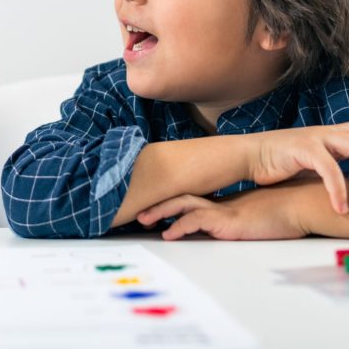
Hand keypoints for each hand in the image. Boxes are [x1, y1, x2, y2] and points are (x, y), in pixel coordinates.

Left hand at [137, 187, 307, 240]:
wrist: (295, 208)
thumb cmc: (276, 213)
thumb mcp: (245, 218)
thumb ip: (227, 221)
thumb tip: (212, 229)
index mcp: (217, 202)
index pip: (184, 197)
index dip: (165, 199)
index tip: (147, 205)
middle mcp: (215, 202)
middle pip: (177, 196)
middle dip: (155, 202)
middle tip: (136, 210)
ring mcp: (220, 209)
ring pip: (181, 204)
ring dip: (160, 211)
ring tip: (143, 219)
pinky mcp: (226, 220)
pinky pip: (197, 221)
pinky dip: (180, 226)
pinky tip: (169, 233)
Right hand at [246, 125, 348, 214]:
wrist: (247, 155)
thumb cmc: (279, 161)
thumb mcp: (312, 161)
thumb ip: (334, 164)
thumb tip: (347, 183)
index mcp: (332, 135)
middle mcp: (328, 133)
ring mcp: (317, 138)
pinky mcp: (304, 149)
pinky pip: (330, 170)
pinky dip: (338, 190)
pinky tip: (341, 208)